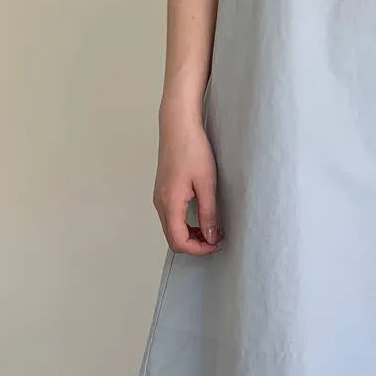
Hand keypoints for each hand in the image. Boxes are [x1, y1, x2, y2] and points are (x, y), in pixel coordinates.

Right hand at [153, 121, 222, 254]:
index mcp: (170, 204)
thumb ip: (208, 213)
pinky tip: (200, 217)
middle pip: (173, 239)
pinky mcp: (162, 191)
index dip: (199, 249)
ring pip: (171, 229)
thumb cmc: (192, 149)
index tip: (216, 244)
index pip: (179, 242)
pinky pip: (171, 217)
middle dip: (195, 245)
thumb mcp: (207, 183)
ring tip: (211, 228)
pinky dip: (185, 224)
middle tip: (216, 239)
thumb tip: (210, 237)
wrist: (178, 126)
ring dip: (190, 235)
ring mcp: (159, 197)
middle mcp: (160, 204)